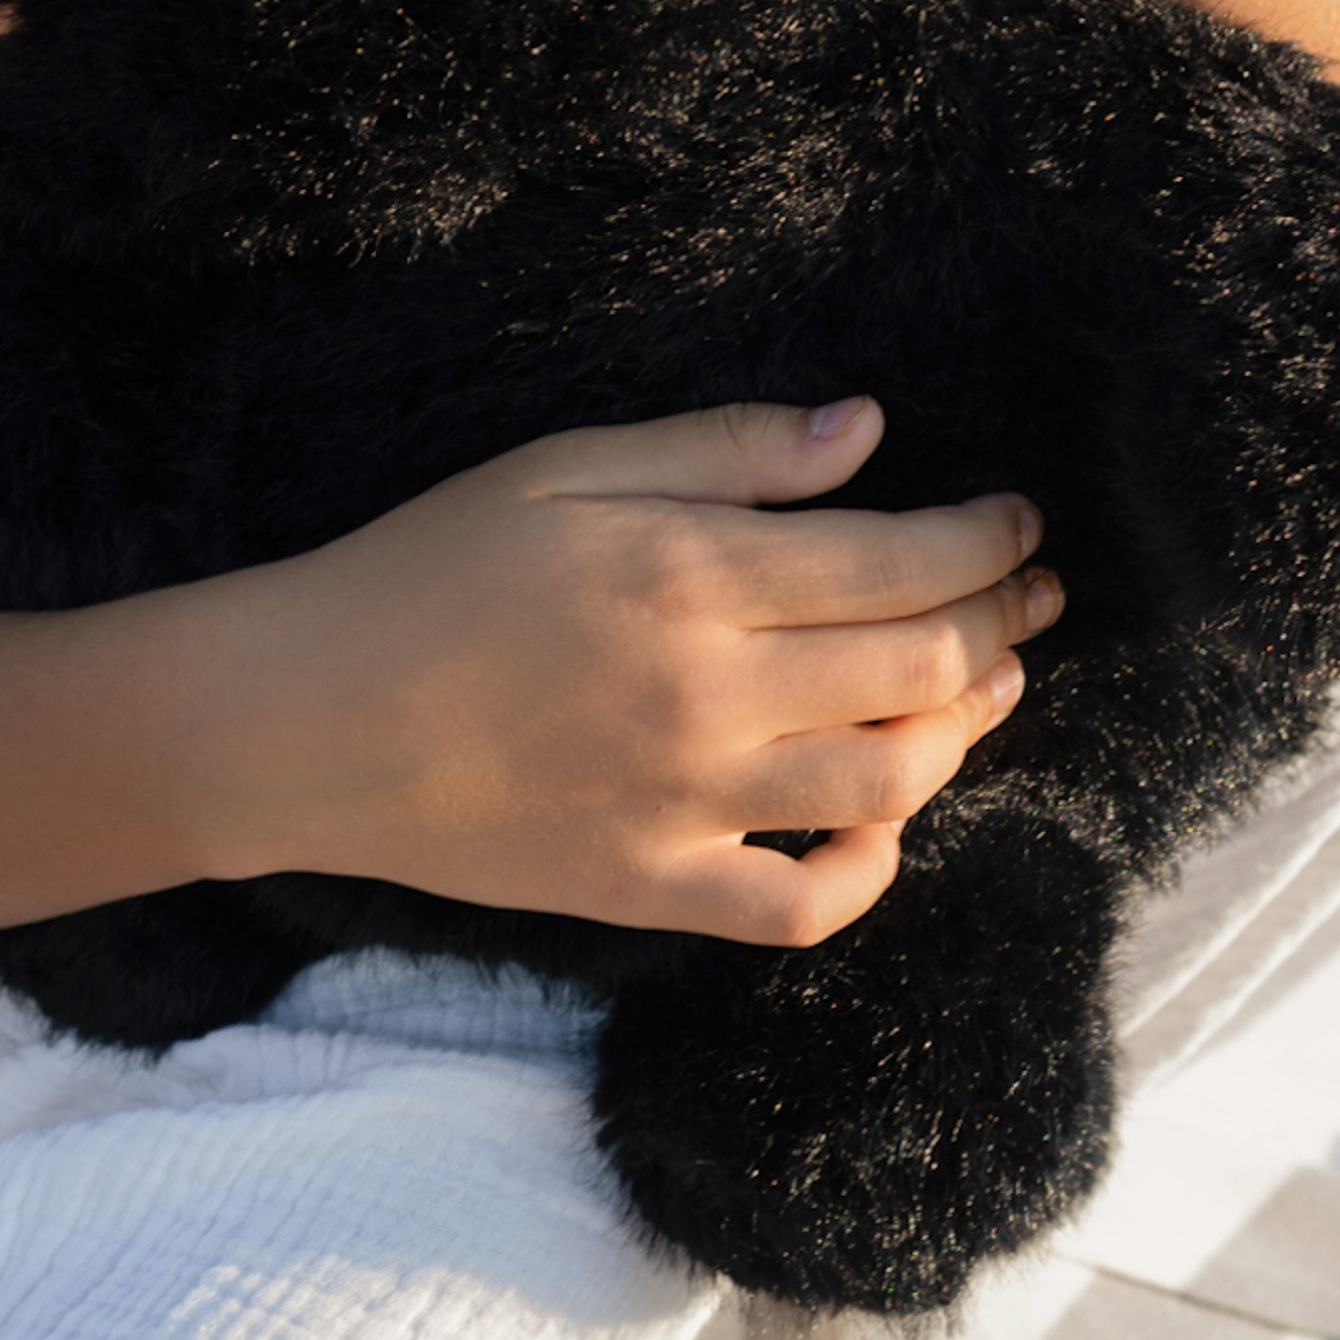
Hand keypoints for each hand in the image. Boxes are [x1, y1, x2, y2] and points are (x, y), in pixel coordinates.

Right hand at [177, 398, 1058, 947]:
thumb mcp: (568, 462)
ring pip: (890, 785)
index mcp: (691, 571)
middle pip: (921, 669)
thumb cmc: (429, 566)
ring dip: (962, 732)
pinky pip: (803, 906)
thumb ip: (727, 449)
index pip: (903, 560)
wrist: (307, 717)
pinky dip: (867, 870)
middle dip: (1002, 622)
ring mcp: (689, 804)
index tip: (1021, 518)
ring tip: (981, 687)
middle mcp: (711, 694)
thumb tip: (869, 433)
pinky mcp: (655, 888)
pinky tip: (881, 824)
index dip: (988, 539)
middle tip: (1032, 594)